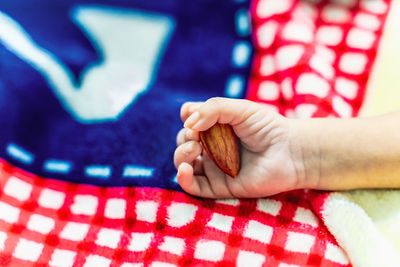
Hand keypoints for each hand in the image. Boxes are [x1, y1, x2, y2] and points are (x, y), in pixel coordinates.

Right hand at [174, 97, 304, 197]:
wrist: (290, 152)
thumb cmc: (268, 127)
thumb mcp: (240, 109)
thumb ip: (213, 109)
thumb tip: (188, 122)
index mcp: (215, 127)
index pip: (190, 122)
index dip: (188, 119)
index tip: (194, 118)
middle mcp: (212, 147)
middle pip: (183, 142)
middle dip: (184, 138)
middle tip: (197, 137)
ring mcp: (214, 167)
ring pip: (184, 163)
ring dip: (181, 155)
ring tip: (195, 150)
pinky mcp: (219, 186)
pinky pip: (194, 187)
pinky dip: (183, 179)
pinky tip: (184, 169)